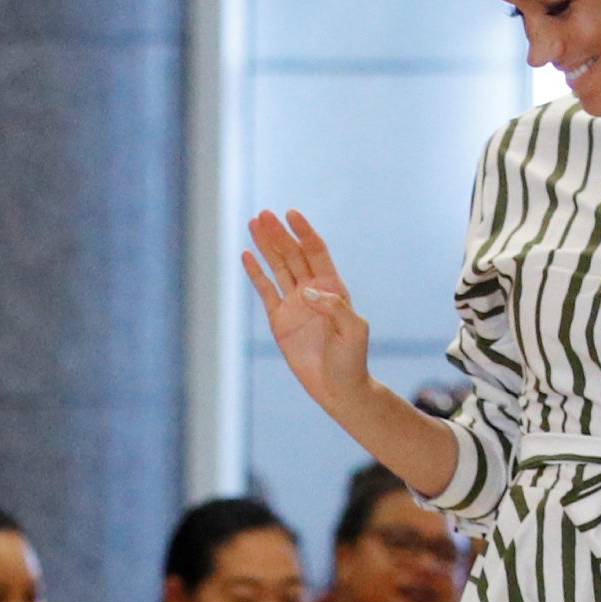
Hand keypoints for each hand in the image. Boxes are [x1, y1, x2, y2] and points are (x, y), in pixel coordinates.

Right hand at [241, 210, 370, 417]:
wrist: (337, 387)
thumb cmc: (352, 359)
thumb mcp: (354, 330)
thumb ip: (334, 307)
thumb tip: (307, 291)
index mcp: (333, 287)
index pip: (316, 252)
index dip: (304, 232)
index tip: (291, 214)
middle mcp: (312, 291)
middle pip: (292, 254)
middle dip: (279, 234)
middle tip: (263, 214)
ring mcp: (294, 304)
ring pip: (277, 267)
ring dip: (266, 246)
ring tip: (253, 224)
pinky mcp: (279, 321)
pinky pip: (265, 291)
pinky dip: (255, 274)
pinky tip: (246, 255)